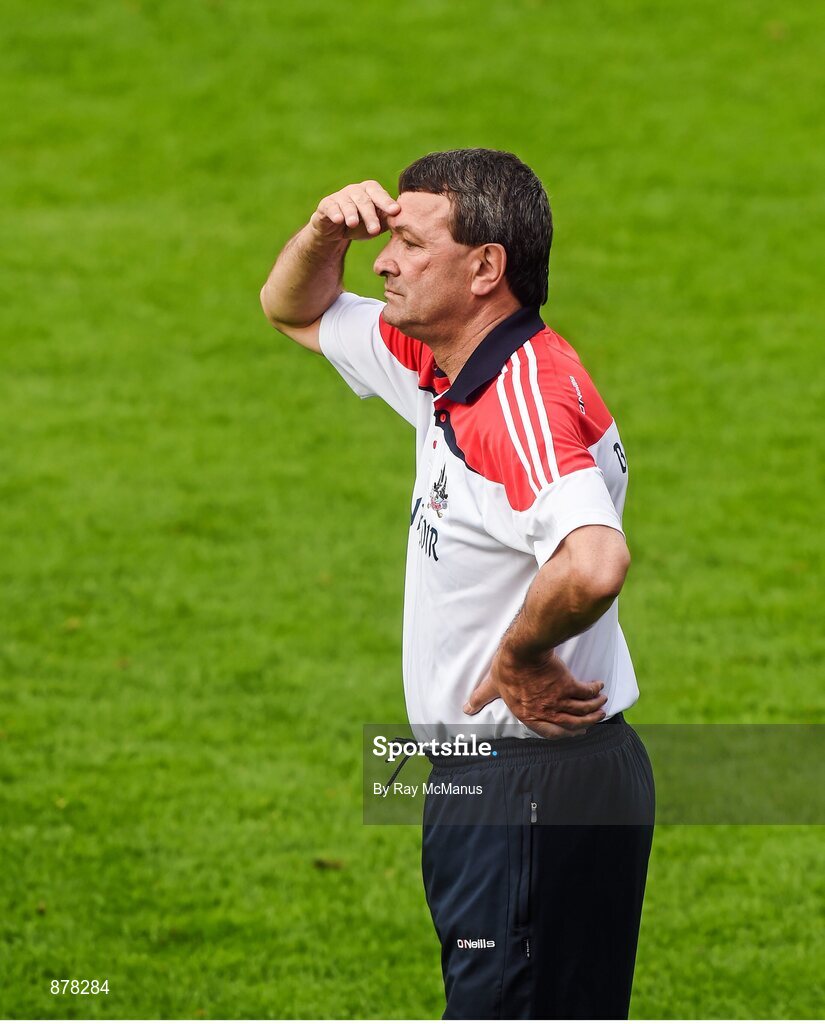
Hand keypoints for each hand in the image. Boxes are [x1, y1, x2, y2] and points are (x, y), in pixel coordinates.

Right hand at [310, 180, 400, 241]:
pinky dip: (335, 213)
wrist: (337, 232)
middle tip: (375, 230)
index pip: (379, 193)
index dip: (386, 202)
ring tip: (353, 223)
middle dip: (370, 215)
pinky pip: (330, 207)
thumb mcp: (378, 224)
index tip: (395, 211)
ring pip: (347, 203)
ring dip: (351, 213)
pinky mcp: (326, 205)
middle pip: (364, 200)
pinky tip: (338, 220)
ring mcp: (340, 196)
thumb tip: (405, 219)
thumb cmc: (362, 225)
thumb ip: (389, 220)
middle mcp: (355, 190)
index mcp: (370, 191)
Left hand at [463, 647, 607, 738]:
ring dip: (595, 708)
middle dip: (586, 723)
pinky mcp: (568, 685)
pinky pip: (586, 692)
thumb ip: (481, 698)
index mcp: (528, 715)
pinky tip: (598, 686)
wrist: (522, 651)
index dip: (564, 734)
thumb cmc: (506, 666)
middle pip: (572, 723)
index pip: (549, 732)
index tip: (574, 732)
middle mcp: (546, 711)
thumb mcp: (492, 685)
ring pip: (583, 710)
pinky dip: (594, 691)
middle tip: (595, 719)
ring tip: (602, 703)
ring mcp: (558, 700)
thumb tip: (466, 708)